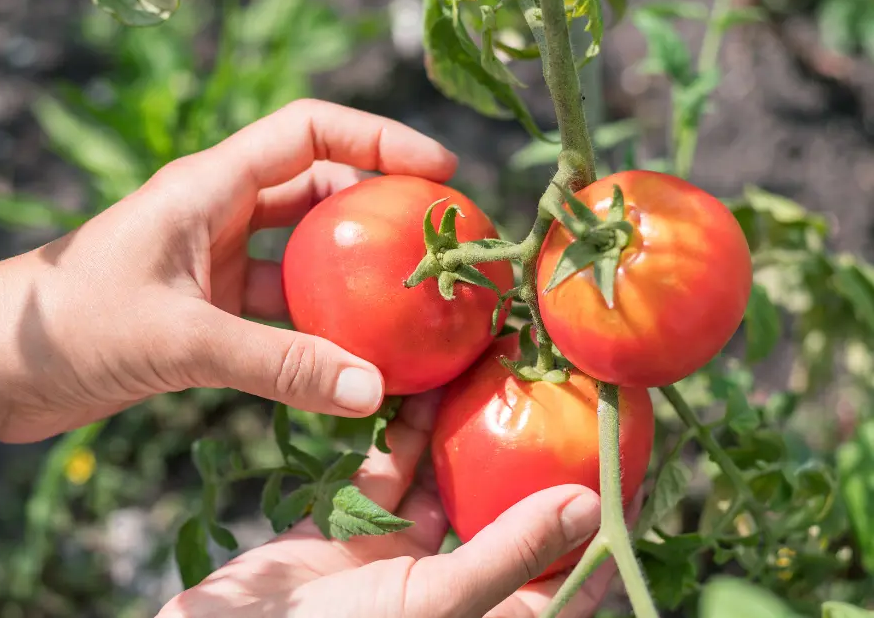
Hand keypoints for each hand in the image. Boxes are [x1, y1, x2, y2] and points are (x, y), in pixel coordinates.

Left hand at [0, 99, 458, 442]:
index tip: (438, 172)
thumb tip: (372, 392)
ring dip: (350, 280)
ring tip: (410, 308)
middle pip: (318, 193)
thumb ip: (277, 365)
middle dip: (378, 212)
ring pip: (302, 260)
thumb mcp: (180, 339)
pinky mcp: (203, 316)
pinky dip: (315, 336)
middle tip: (436, 245)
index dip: (378, 140)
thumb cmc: (65, 326)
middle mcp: (216, 217)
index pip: (310, 132)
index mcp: (208, 187)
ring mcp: (212, 267)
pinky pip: (278, 316)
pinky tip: (351, 366)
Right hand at [157, 392, 615, 617]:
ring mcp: (395, 560)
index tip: (627, 473)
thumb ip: (508, 554)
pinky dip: (402, 437)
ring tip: (493, 380)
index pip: (560, 583)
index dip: (596, 536)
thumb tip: (588, 506)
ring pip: (444, 488)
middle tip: (559, 403)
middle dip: (528, 467)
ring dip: (463, 440)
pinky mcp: (348, 530)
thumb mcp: (433, 604)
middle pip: (504, 522)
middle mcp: (445, 591)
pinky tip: (422, 390)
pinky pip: (386, 475)